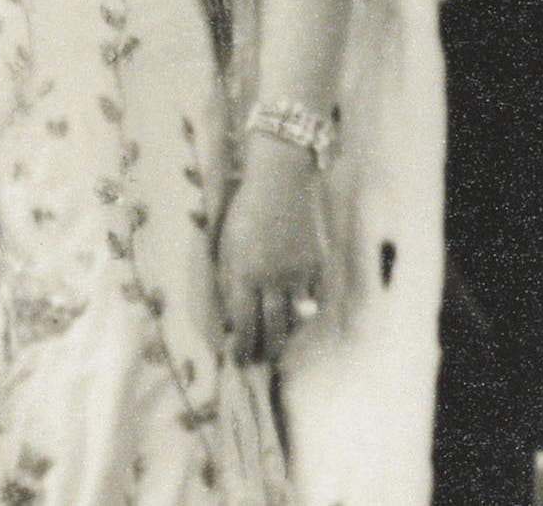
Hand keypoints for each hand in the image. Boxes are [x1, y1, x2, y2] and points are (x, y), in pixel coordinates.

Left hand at [216, 149, 325, 366]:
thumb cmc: (244, 211)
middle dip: (266, 350)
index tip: (239, 361)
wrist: (279, 180)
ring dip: (287, 338)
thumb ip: (228, 280)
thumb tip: (231, 315)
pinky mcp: (318, 266)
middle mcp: (272, 280)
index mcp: (242, 274)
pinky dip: (308, 311)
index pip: (243, 324)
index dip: (241, 347)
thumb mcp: (225, 245)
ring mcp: (299, 274)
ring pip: (296, 320)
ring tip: (280, 349)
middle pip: (273, 329)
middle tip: (261, 362)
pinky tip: (301, 319)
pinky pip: (315, 299)